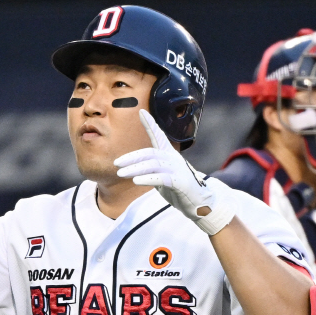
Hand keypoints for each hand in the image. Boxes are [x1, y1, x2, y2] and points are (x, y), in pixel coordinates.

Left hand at [115, 109, 235, 235]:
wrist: (199, 202)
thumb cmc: (179, 188)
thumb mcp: (163, 175)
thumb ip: (151, 169)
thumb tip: (133, 167)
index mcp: (169, 154)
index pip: (159, 135)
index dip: (151, 124)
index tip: (142, 111)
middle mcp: (173, 159)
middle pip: (150, 153)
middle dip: (131, 157)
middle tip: (116, 163)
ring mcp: (177, 170)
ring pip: (153, 164)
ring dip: (135, 169)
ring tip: (121, 174)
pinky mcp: (180, 182)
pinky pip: (162, 178)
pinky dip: (148, 179)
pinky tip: (136, 181)